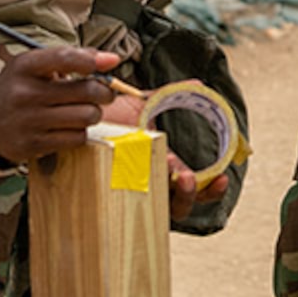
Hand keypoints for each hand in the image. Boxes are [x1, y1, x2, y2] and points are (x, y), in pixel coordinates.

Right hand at [0, 45, 122, 164]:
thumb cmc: (18, 88)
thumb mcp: (35, 66)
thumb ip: (71, 58)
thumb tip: (110, 59)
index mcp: (25, 67)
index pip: (64, 58)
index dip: (92, 60)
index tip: (109, 62)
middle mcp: (25, 93)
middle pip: (86, 91)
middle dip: (104, 92)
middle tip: (104, 93)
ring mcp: (28, 121)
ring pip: (86, 116)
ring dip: (93, 114)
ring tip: (84, 110)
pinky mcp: (32, 145)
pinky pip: (76, 138)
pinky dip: (80, 132)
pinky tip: (69, 127)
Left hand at [98, 95, 230, 220]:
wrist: (75, 112)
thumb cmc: (108, 113)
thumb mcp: (143, 105)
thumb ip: (171, 96)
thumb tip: (201, 84)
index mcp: (162, 168)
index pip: (194, 187)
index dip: (211, 188)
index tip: (222, 177)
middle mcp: (148, 183)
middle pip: (179, 206)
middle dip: (193, 196)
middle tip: (193, 179)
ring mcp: (128, 190)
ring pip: (158, 211)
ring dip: (172, 199)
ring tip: (178, 178)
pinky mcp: (106, 191)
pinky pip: (125, 206)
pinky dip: (138, 195)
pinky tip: (142, 176)